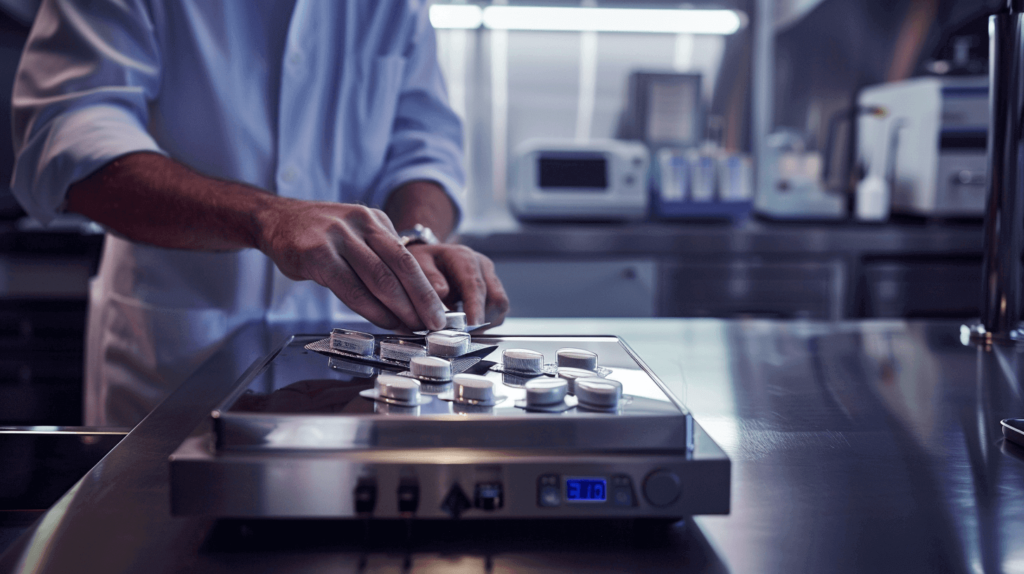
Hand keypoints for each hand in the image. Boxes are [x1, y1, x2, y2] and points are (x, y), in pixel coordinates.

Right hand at [255, 197, 446, 330]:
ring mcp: (338, 236)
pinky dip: (371, 309)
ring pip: (379, 278)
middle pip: (401, 266)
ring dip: (399, 308)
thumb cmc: (319, 235)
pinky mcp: (316, 253)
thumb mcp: (355, 233)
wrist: (275, 219)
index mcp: (375, 219)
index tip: (439, 313)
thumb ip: (379, 256)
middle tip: (433, 324)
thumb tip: (411, 295)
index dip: (427, 288)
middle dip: (421, 300)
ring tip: (412, 327)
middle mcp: (361, 223)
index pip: (409, 258)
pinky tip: (383, 321)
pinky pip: (350, 287)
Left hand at [407, 243, 509, 327]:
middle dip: (481, 319)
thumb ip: (429, 276)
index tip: (471, 325)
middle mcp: (482, 266)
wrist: (428, 257)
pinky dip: (485, 321)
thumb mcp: (418, 262)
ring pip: (500, 306)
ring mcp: (490, 277)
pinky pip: (497, 311)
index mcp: (464, 258)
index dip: (475, 307)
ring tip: (462, 328)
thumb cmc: (422, 260)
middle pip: (496, 298)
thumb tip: (442, 292)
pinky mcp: (492, 289)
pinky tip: (467, 322)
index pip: (475, 285)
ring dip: (485, 321)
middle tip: (461, 333)